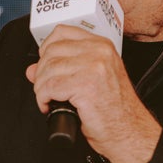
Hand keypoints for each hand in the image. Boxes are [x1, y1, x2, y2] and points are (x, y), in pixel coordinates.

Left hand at [26, 24, 160, 162]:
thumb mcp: (90, 80)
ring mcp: (93, 66)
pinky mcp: (85, 85)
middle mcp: (99, 52)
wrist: (129, 130)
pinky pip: (49, 87)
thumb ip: (63, 68)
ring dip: (41, 87)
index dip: (46, 48)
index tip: (45, 62)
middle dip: (42, 72)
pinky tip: (50, 106)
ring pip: (48, 69)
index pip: (62, 32)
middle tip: (46, 88)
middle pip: (51, 51)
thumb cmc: (114, 109)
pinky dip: (43, 99)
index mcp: (102, 46)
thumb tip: (33, 69)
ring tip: (48, 98)